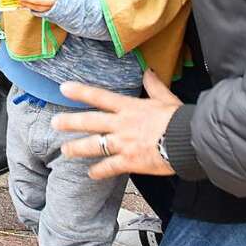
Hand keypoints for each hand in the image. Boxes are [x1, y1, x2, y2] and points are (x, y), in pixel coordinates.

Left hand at [54, 70, 181, 178]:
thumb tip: (149, 71)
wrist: (192, 142)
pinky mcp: (131, 161)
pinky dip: (99, 171)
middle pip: (89, 121)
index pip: (99, 96)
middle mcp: (121, 124)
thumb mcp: (165, 98)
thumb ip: (153, 85)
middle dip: (69, 122)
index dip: (80, 91)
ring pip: (94, 145)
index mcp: (129, 107)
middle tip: (54, 123)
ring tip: (65, 151)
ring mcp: (124, 144)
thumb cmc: (180, 119)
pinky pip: (110, 167)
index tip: (63, 88)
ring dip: (77, 148)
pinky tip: (91, 173)